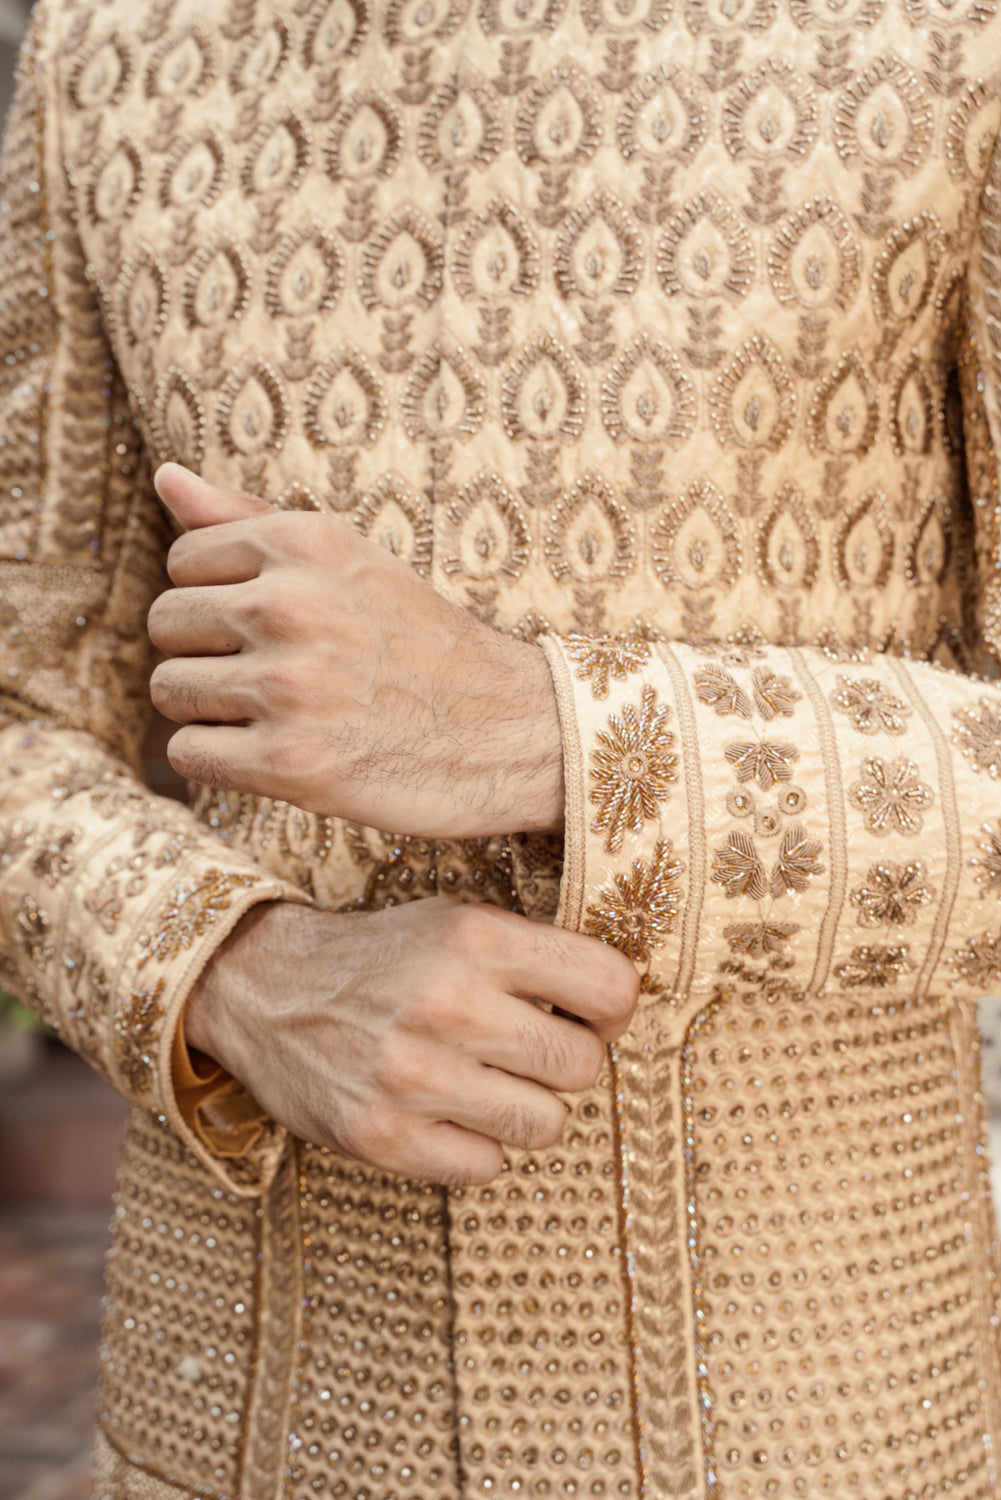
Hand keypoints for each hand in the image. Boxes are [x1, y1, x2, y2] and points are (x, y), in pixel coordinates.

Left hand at [147, 465, 564, 838]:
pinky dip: (224, 762)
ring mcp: (287, 687)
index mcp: (302, 542)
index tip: (280, 626)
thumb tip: (165, 476)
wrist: (514, 732)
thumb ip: (251, 520)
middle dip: (209, 655)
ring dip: (215, 712)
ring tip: (287, 714)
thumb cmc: (424, 644)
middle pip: (166, 627)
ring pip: (171, 692)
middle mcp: (288, 605)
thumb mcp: (351, 560)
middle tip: (283, 676)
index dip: (221, 599)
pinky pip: (188, 755)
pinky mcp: (288, 764)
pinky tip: (283, 755)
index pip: (182, 562)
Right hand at [186, 899, 638, 1185]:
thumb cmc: (381, 956)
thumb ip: (536, 955)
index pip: (611, 987)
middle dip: (567, 1061)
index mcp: (474, 938)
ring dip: (526, 1109)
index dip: (612, 1007)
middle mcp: (446, 1004)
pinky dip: (477, 1147)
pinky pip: (487, 1167)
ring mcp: (412, 1076)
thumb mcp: (456, 922)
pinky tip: (446, 1113)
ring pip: (545, 1125)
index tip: (590, 1014)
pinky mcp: (382, 1137)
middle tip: (530, 1051)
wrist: (263, 988)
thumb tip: (625, 1004)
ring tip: (487, 1083)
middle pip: (583, 1065)